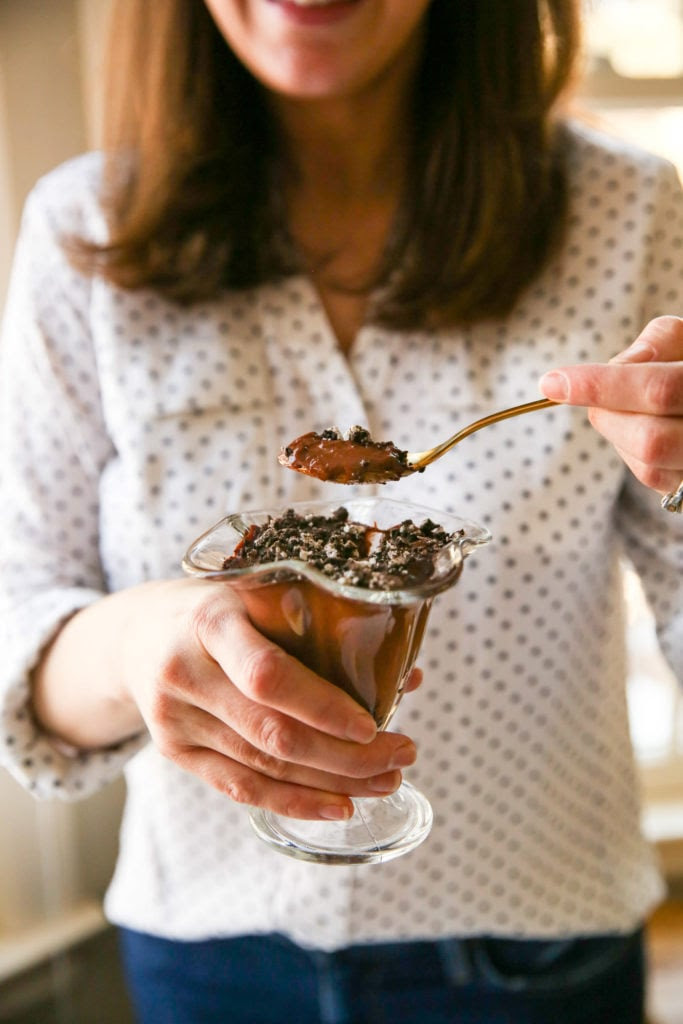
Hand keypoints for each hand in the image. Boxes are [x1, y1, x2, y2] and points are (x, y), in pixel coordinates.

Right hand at [120, 578, 418, 820]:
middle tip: (402, 753)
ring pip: (263, 767)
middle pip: (272, 732)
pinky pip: (240, 788)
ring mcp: (175, 719)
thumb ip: (320, 626)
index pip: (267, 676)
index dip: (322, 707)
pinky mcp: (175, 752)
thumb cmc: (218, 608)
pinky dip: (294, 802)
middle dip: (346, 755)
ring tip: (386, 781)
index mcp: (210, 621)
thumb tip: (405, 672)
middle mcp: (185, 673)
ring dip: (333, 782)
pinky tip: (338, 805)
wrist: (138, 635)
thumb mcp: (257, 592)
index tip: (373, 724)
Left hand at [539, 316, 682, 495]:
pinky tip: (639, 427)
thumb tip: (617, 367)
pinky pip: (652, 478)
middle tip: (598, 390)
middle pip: (649, 441)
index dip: (600, 387)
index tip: (552, 382)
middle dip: (608, 412)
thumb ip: (659, 341)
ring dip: (618, 431)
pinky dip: (630, 449)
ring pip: (648, 465)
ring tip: (628, 405)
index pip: (657, 390)